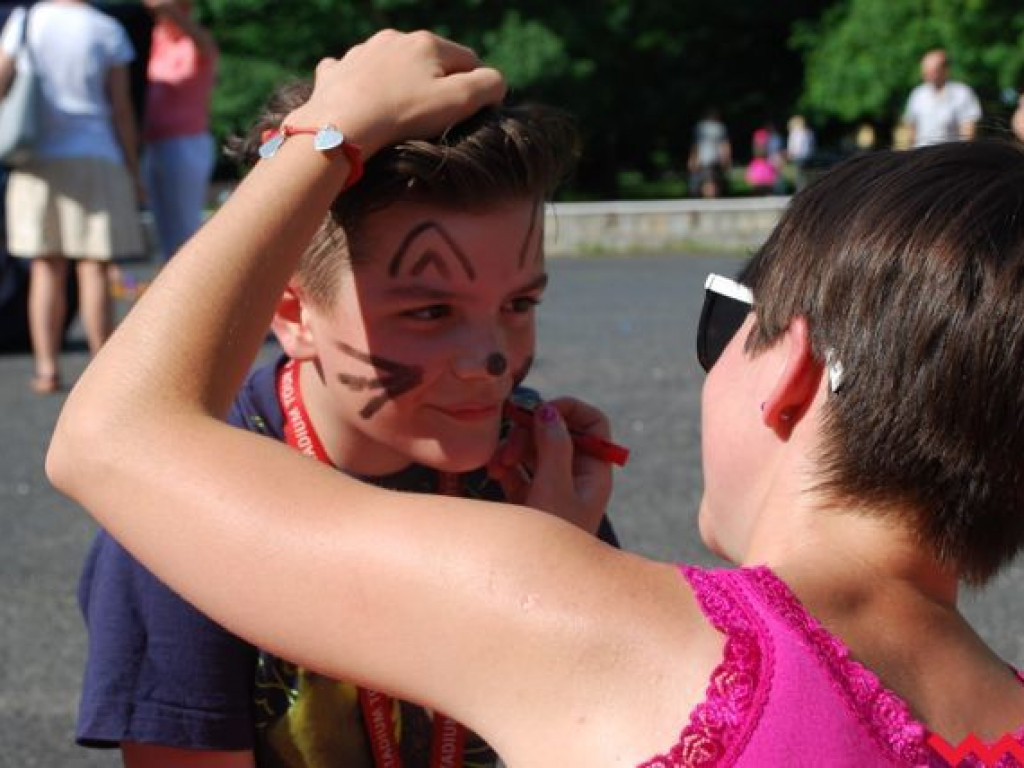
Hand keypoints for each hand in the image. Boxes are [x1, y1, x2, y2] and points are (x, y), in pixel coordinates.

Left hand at [286, 30, 505, 157]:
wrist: (341, 127)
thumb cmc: (403, 115)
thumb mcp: (458, 102)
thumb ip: (488, 85)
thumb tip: (495, 81)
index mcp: (427, 43)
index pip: (468, 60)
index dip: (475, 87)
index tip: (466, 113)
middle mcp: (394, 38)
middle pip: (429, 61)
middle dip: (435, 84)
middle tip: (430, 118)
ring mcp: (361, 52)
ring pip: (392, 65)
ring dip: (399, 84)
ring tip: (397, 115)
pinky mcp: (335, 71)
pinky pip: (354, 73)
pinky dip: (362, 86)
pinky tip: (363, 104)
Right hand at [488, 398, 612, 533]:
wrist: (534, 588)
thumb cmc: (554, 544)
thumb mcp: (555, 491)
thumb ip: (554, 448)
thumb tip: (549, 411)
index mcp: (594, 472)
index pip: (593, 425)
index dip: (570, 410)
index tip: (542, 412)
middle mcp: (576, 477)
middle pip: (557, 433)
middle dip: (530, 433)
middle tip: (510, 449)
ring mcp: (550, 488)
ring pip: (533, 450)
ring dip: (513, 450)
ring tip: (496, 467)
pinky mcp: (528, 501)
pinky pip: (517, 470)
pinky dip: (505, 467)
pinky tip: (493, 474)